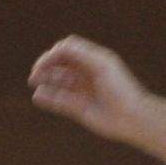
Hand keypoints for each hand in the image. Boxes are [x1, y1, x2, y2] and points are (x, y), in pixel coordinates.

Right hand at [28, 36, 149, 140]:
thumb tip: (57, 47)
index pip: (67, 50)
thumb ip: (80, 53)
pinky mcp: (79, 108)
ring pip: (58, 82)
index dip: (54, 53)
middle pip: (60, 64)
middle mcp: (86, 73)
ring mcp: (82, 91)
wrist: (132, 117)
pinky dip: (47, 97)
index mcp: (93, 60)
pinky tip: (38, 96)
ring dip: (45, 80)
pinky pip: (59, 100)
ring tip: (34, 82)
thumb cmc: (120, 88)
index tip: (46, 61)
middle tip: (34, 72)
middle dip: (46, 65)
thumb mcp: (101, 65)